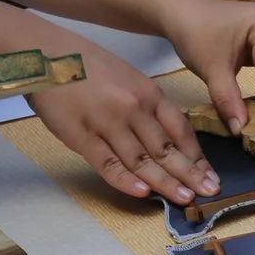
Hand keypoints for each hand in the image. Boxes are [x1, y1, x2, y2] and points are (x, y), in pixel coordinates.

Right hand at [30, 43, 216, 204]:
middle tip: (210, 192)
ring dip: (165, 182)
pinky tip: (142, 193)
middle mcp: (133, 108)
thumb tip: (164, 140)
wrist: (44, 55)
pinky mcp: (81, 135)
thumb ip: (145, 107)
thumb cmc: (86, 66)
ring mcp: (108, 122)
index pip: (180, 129)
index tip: (209, 173)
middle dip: (190, 173)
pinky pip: (107, 162)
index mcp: (148, 93)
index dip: (196, 155)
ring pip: (142, 159)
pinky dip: (125, 180)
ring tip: (185, 199)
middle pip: (167, 148)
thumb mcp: (127, 78)